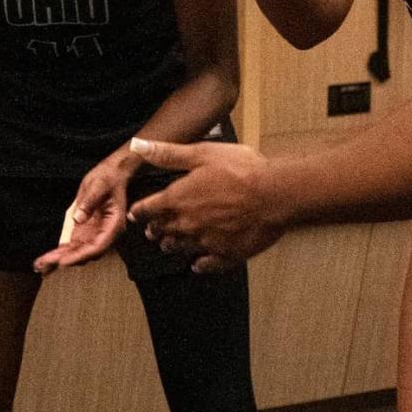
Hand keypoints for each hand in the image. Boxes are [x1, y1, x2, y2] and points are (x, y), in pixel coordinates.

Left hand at [34, 153, 133, 271]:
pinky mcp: (85, 233)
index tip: (62, 262)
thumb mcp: (99, 185)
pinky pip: (72, 246)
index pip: (97, 247)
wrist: (111, 175)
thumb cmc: (108, 179)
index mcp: (113, 226)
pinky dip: (59, 253)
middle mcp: (105, 235)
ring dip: (58, 260)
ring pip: (77, 253)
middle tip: (43, 266)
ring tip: (39, 266)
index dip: (79, 256)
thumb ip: (89, 201)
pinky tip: (45, 259)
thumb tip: (78, 218)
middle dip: (64, 261)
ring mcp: (94, 235)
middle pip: (84, 254)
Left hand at [124, 136, 287, 270]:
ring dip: (173, 246)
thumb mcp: (201, 153)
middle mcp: (187, 224)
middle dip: (155, 229)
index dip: (140, 211)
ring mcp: (206, 242)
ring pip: (181, 248)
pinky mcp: (226, 254)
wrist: (274, 194)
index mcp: (178, 200)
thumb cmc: (241, 171)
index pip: (148, 209)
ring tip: (169, 245)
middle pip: (163, 231)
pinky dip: (200, 265)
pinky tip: (199, 264)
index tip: (136, 214)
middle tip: (152, 231)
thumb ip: (168, 154)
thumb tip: (139, 146)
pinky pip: (207, 264)